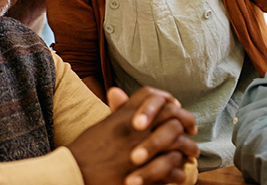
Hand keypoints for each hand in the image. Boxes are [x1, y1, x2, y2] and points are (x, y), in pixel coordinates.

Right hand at [70, 87, 197, 184]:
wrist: (74, 174)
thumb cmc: (86, 151)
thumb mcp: (101, 126)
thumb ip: (117, 111)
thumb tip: (118, 91)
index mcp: (125, 116)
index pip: (154, 97)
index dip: (168, 101)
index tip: (176, 108)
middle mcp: (135, 129)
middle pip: (172, 116)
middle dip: (186, 121)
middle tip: (192, 129)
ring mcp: (141, 150)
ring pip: (177, 144)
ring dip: (188, 148)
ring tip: (192, 154)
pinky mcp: (144, 173)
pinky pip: (172, 170)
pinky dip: (178, 172)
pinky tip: (180, 174)